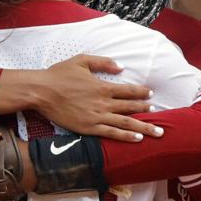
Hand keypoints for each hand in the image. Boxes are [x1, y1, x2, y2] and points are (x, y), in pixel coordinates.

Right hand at [35, 54, 161, 142]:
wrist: (41, 91)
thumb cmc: (59, 74)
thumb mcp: (81, 60)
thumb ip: (103, 62)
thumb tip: (121, 67)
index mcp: (103, 86)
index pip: (128, 90)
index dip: (141, 92)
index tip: (151, 94)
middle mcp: (103, 102)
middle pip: (131, 107)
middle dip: (146, 110)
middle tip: (158, 114)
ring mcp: (97, 117)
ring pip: (126, 122)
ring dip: (144, 127)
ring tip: (158, 131)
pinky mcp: (89, 128)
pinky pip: (112, 133)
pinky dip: (126, 136)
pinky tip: (138, 139)